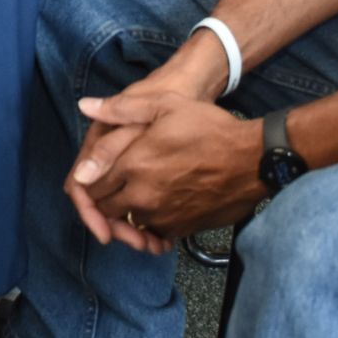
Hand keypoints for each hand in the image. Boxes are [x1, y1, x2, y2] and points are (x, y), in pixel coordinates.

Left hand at [61, 56, 221, 253]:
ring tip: (133, 196)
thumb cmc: (209, 128)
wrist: (252, 159)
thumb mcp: (164, 105)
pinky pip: (153, 232)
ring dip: (124, 213)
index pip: (91, 184)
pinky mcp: (181, 229)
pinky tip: (157, 205)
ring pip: (127, 222)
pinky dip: (149, 223)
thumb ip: (120, 109)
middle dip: (101, 200)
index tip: (92, 175)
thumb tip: (85, 106)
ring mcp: (162, 215)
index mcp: (134, 164)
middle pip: (104, 208)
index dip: (88, 181)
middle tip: (110, 187)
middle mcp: (143, 195)